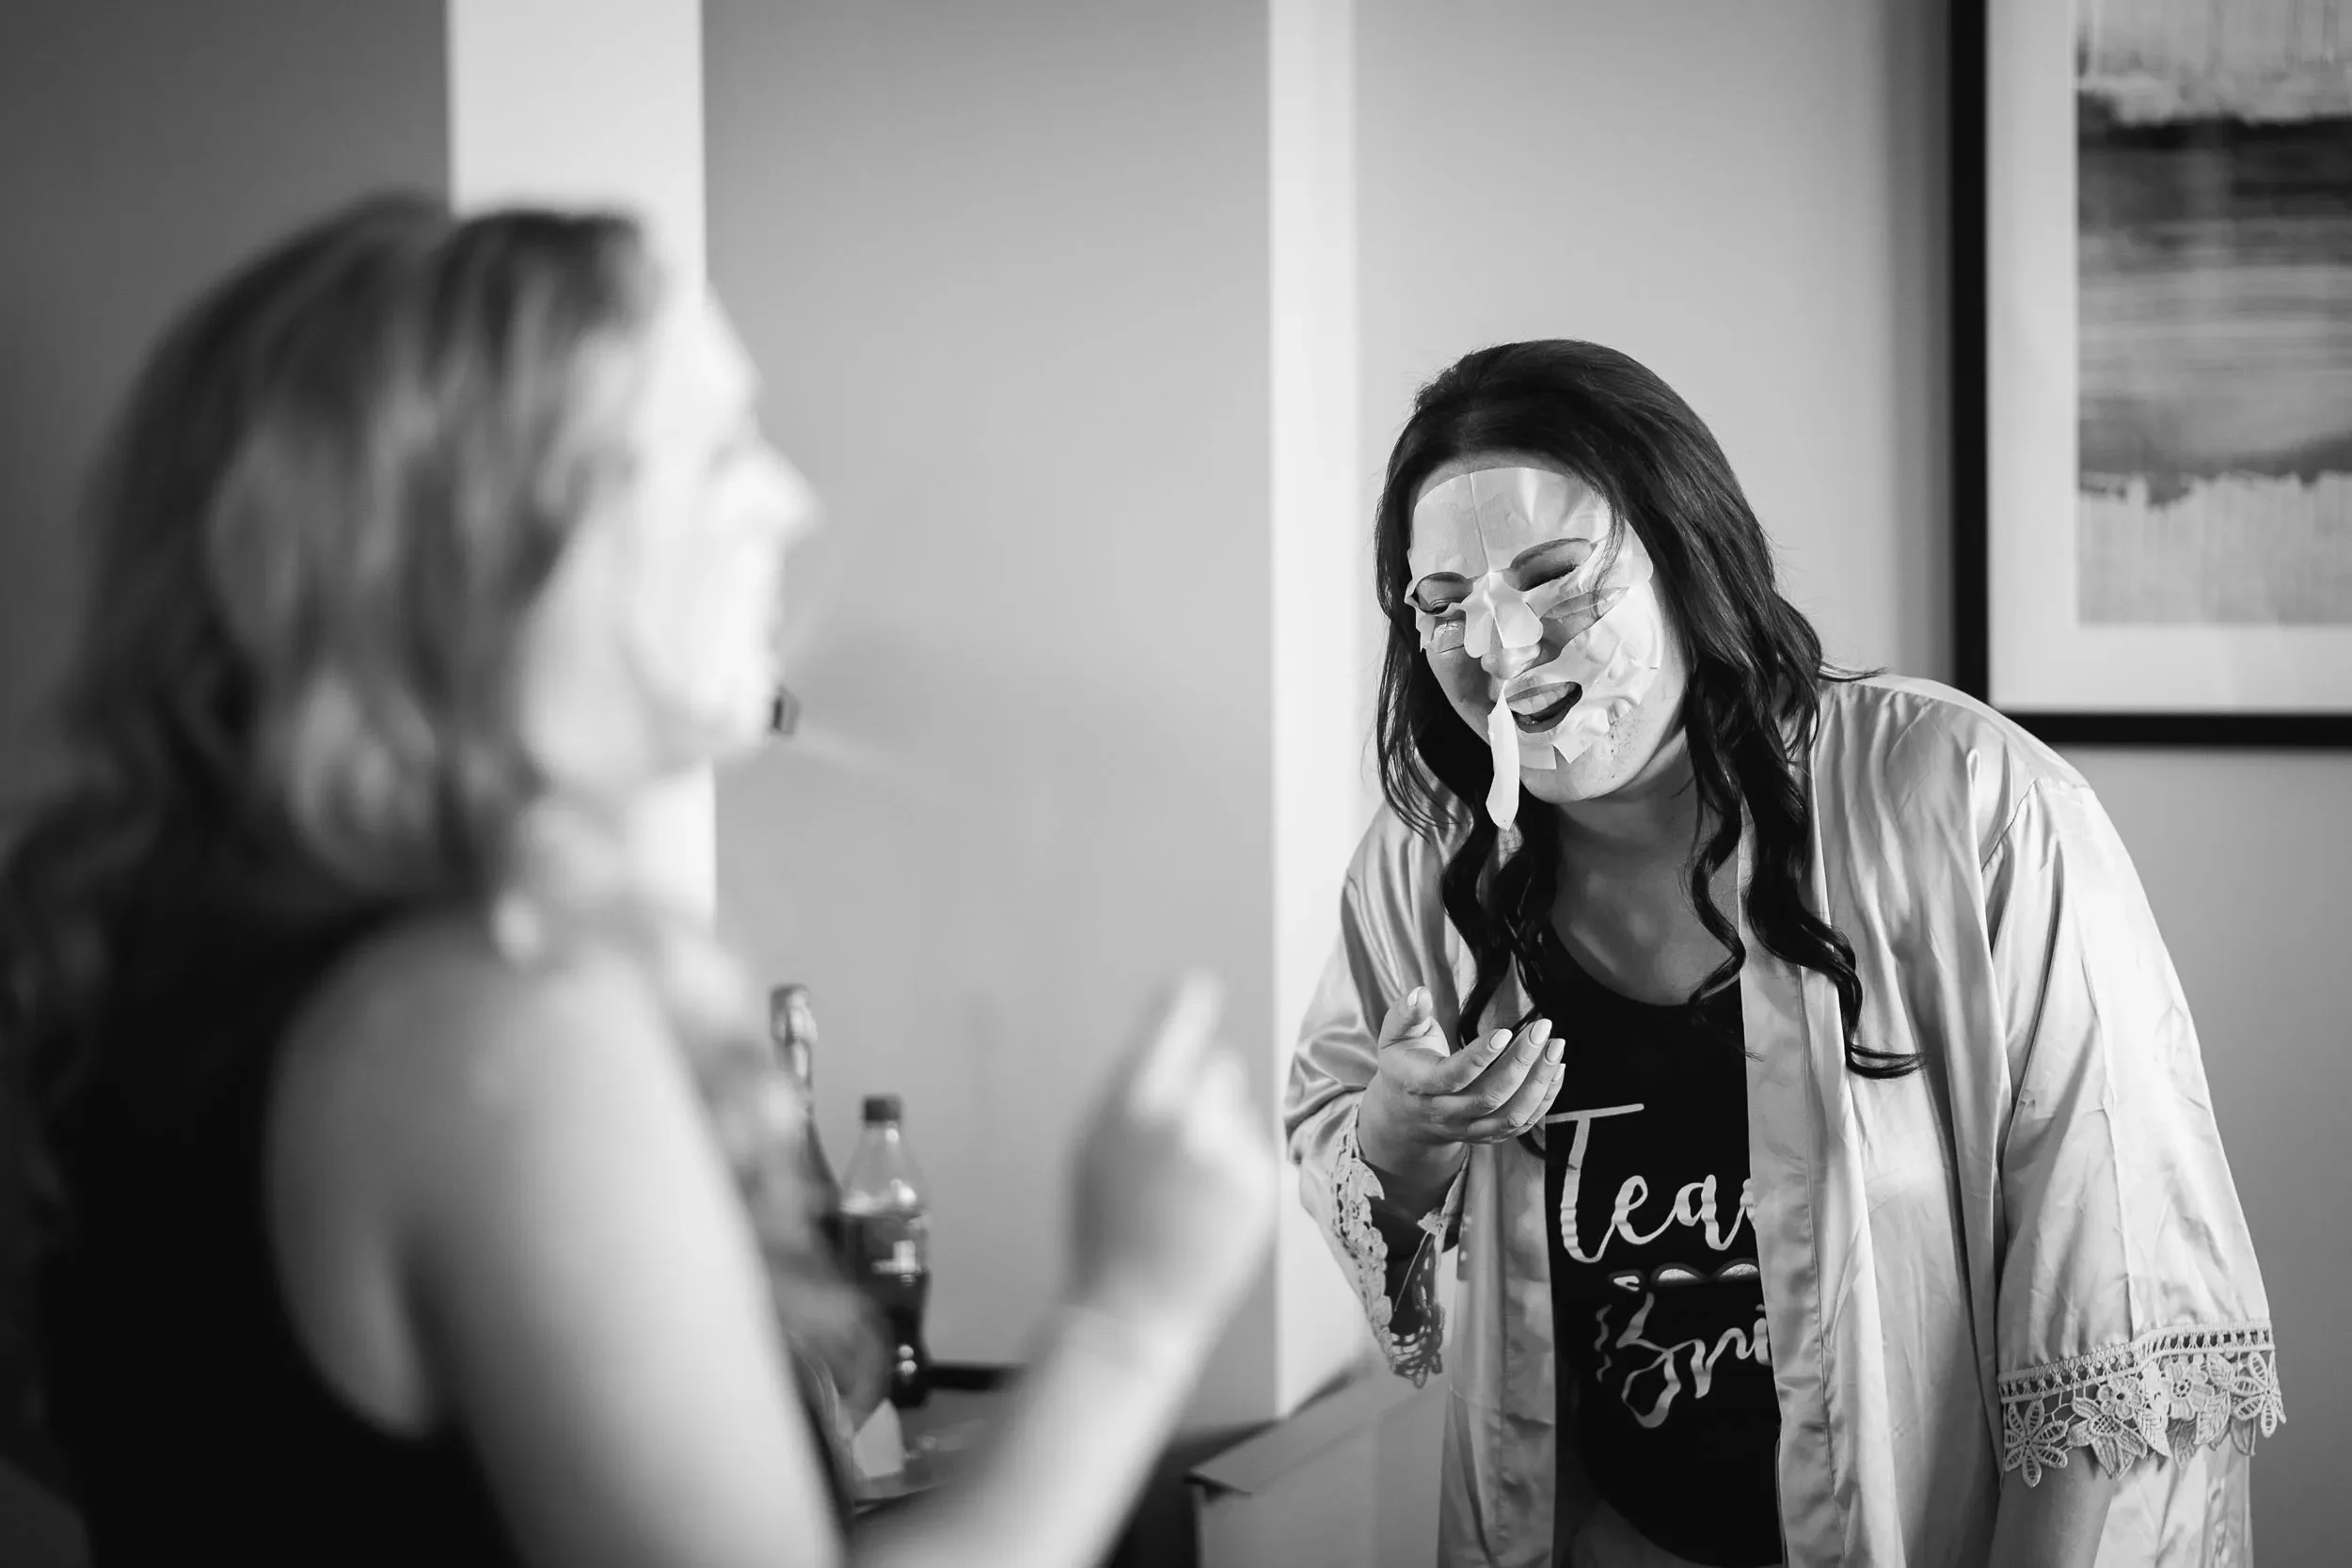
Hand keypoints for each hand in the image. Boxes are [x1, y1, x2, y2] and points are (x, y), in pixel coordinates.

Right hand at [1064, 972, 1277, 1352]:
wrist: (1133, 1305)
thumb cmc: (1106, 1225)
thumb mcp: (1098, 1147)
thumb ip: (1136, 1093)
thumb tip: (1174, 1044)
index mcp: (1132, 1104)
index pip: (1173, 1027)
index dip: (1187, 1003)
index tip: (1196, 984)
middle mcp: (1183, 1117)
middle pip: (1218, 1068)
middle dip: (1205, 1093)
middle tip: (1177, 1150)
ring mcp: (1225, 1150)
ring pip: (1239, 1110)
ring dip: (1223, 1133)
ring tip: (1189, 1190)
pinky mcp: (1258, 1181)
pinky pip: (1254, 1148)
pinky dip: (1239, 1169)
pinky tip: (1210, 1207)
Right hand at [1357, 988, 1562, 1191]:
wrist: (1403, 1114)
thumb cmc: (1403, 1064)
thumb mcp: (1393, 1035)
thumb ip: (1406, 1013)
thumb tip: (1420, 992)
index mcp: (1419, 1086)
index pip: (1453, 1076)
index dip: (1481, 1056)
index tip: (1506, 1030)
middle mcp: (1444, 1113)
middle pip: (1489, 1096)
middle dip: (1520, 1061)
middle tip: (1541, 1028)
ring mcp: (1467, 1128)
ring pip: (1510, 1115)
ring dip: (1539, 1082)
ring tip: (1555, 1046)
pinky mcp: (1486, 1134)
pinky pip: (1521, 1124)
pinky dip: (1544, 1100)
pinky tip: (1556, 1069)